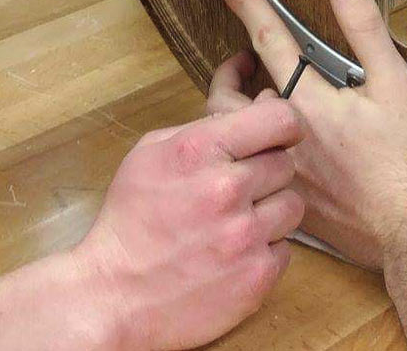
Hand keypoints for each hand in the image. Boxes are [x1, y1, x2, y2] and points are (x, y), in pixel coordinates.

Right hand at [70, 98, 304, 350]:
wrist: (114, 296)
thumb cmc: (130, 220)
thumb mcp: (150, 154)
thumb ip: (203, 129)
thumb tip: (254, 111)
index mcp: (200, 150)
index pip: (279, 119)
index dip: (284, 125)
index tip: (279, 135)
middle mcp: (227, 189)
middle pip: (286, 164)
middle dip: (265, 173)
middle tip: (237, 190)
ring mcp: (246, 236)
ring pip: (292, 206)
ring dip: (270, 212)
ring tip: (235, 224)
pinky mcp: (257, 276)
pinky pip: (285, 249)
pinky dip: (264, 251)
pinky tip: (233, 255)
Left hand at [208, 0, 406, 269]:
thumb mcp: (395, 82)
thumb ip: (364, 27)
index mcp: (308, 103)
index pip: (267, 40)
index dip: (246, 5)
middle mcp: (284, 138)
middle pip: (227, 99)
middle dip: (227, 74)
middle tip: (240, 60)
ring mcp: (283, 173)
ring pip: (236, 138)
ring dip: (239, 114)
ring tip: (258, 102)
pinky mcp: (289, 203)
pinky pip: (252, 172)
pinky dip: (254, 152)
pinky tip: (274, 151)